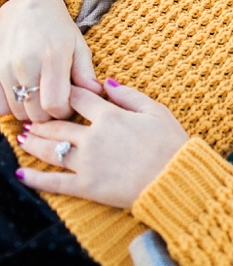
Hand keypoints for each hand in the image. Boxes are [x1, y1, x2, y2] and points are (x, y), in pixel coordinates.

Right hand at [0, 0, 100, 121]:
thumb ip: (85, 71)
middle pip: (35, 113)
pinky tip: (23, 95)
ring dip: (30, 111)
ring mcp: (4, 69)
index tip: (69, 106)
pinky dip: (10, 106)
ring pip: (16, 111)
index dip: (64, 112)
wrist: (25, 7)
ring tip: (41, 97)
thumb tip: (95, 92)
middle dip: (49, 115)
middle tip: (56, 103)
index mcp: (52, 58)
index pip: (54, 105)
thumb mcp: (78, 45)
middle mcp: (25, 65)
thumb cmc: (57, 28)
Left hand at [16, 81, 189, 208]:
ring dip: (33, 143)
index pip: (80, 99)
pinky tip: (21, 174)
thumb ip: (130, 95)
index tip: (59, 93)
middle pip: (58, 125)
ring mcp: (87, 162)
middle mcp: (93, 137)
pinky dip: (36, 179)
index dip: (67, 93)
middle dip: (41, 121)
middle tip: (30, 119)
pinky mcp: (86, 186)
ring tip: (22, 139)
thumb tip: (108, 82)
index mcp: (111, 116)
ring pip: (51, 150)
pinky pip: (55, 182)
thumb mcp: (156, 111)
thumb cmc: (171, 143)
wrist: (174, 178)